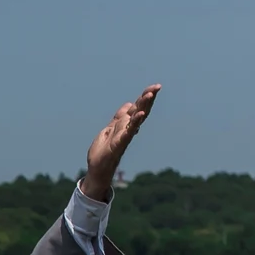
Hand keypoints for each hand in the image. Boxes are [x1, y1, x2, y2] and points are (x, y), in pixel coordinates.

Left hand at [80, 84, 160, 201]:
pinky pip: (129, 131)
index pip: (137, 108)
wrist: (97, 168)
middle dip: (148, 98)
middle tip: (157, 87)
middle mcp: (127, 128)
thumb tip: (129, 105)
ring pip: (136, 118)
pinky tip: (139, 115)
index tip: (154, 87)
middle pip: (140, 110)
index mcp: (124, 124)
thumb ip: (119, 117)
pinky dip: (134, 123)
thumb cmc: (103, 151)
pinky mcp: (120, 143)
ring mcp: (125, 135)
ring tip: (150, 95)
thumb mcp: (109, 128)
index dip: (144, 97)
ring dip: (143, 106)